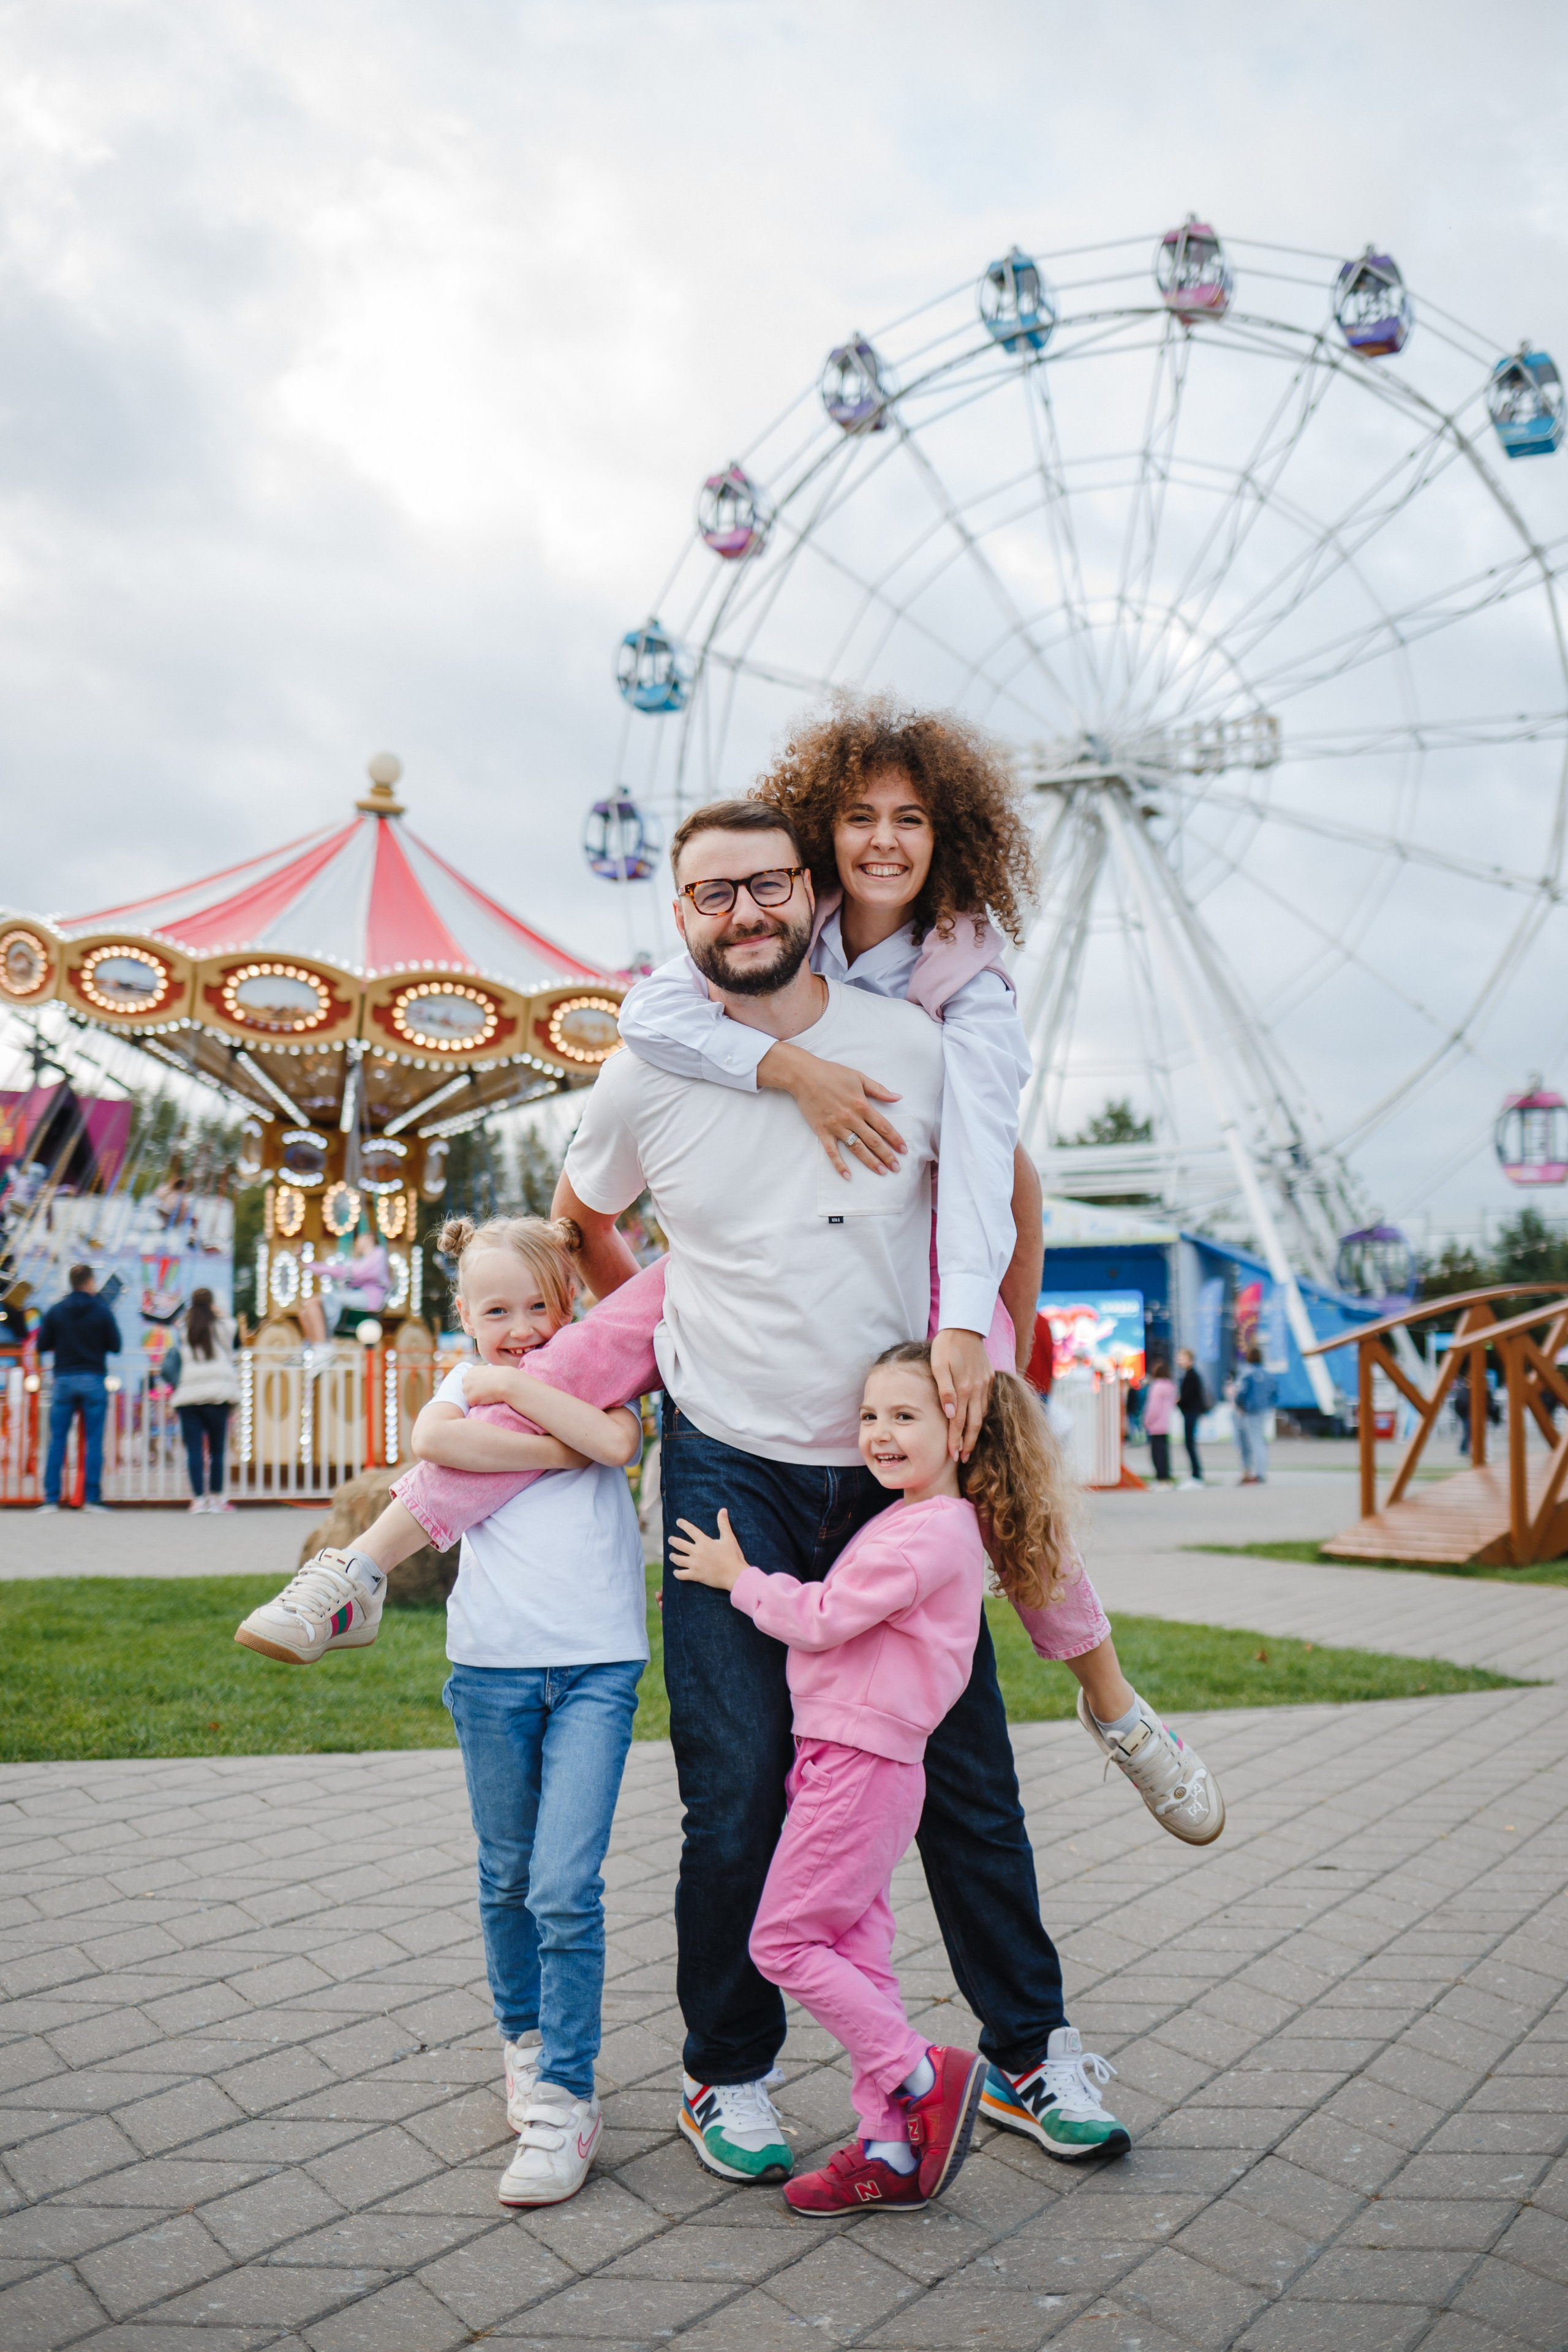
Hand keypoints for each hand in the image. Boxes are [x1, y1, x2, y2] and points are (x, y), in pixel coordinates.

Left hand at [460, 1363, 524, 1410]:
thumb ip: (481, 1376)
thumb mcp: (489, 1372)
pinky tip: (487, 1398)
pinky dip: (480, 1404)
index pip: (470, 1382)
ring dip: (478, 1398)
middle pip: (467, 1390)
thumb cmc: (502, 1377)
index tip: (487, 1385)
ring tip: (488, 1393)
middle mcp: (465, 1378)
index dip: (479, 1386)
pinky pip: (473, 1405)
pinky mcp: (469, 1399)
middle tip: (487, 1391)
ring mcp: (466, 1388)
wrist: (505, 1382)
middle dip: (476, 1393)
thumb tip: (480, 1382)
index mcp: (471, 1371)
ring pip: (470, 1398)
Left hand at [669, 1506, 750, 1590]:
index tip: (678, 1522)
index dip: (683, 1524)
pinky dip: (677, 1573)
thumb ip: (723, 1524)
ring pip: (678, 1559)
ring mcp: (695, 1564)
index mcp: (704, 1542)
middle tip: (670, 1539)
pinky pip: (681, 1575)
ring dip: (673, 1556)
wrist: (735, 1575)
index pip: (691, 1530)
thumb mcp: (729, 1538)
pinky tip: (676, 1572)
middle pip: (679, 1544)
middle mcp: (697, 1552)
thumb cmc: (733, 1556)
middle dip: (673, 1540)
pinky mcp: (696, 1575)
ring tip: (671, 1555)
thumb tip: (723, 1510)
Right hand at [758, 1042, 905, 1179]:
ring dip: (870, 1161)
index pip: (883, 1126)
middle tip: (896, 1168)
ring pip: (857, 1148)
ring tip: (881, 1172)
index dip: (895, 1139)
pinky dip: (839, 1164)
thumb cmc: (832, 1073)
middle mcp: (851, 1118)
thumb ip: (879, 1090)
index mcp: (862, 1105)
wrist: (804, 1076)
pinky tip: (848, 1175)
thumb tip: (897, 1097)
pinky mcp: (822, 1131)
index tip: (904, 1150)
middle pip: (873, 1140)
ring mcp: (836, 1126)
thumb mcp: (859, 1077)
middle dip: (887, 1155)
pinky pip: (832, 1152)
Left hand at [931, 1326, 992, 1460]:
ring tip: (968, 1446)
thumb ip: (945, 1390)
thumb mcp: (938, 1365)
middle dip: (968, 1443)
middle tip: (962, 1459)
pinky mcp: (989, 1378)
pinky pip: (986, 1403)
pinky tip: (975, 1423)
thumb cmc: (946, 1346)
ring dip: (975, 1432)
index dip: (956, 1440)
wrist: (965, 1325)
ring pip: (982, 1414)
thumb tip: (949, 1414)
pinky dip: (981, 1416)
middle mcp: (977, 1389)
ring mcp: (985, 1384)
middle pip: (974, 1423)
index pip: (959, 1422)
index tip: (953, 1455)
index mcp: (964, 1388)